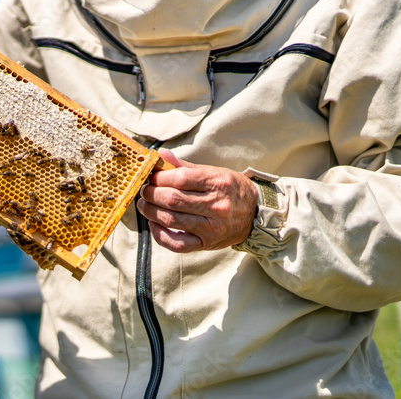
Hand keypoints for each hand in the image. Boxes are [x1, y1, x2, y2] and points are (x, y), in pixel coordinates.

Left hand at [137, 149, 258, 251]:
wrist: (256, 214)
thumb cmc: (230, 189)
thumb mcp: (214, 172)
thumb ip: (184, 166)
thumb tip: (160, 155)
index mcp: (217, 183)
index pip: (180, 179)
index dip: (158, 178)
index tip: (151, 177)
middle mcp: (216, 206)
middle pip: (172, 200)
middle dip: (151, 194)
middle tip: (144, 190)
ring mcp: (212, 227)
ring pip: (171, 220)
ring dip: (150, 212)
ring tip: (144, 204)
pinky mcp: (207, 244)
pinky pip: (177, 244)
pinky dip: (160, 235)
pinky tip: (154, 224)